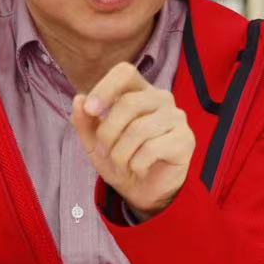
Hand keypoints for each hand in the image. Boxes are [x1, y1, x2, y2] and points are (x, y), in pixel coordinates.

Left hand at [72, 62, 193, 218]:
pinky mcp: (185, 140)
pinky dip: (137, 164)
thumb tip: (79, 99)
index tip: (90, 110)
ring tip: (121, 164)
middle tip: (103, 152)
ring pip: (139, 129)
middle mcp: (161, 98)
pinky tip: (139, 169)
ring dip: (120, 153)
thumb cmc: (120, 159)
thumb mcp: (94, 142)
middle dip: (108, 133)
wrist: (143, 190)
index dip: (105, 88)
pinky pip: (152, 148)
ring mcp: (176, 117)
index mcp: (139, 91)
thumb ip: (85, 121)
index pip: (125, 72)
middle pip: (129, 102)